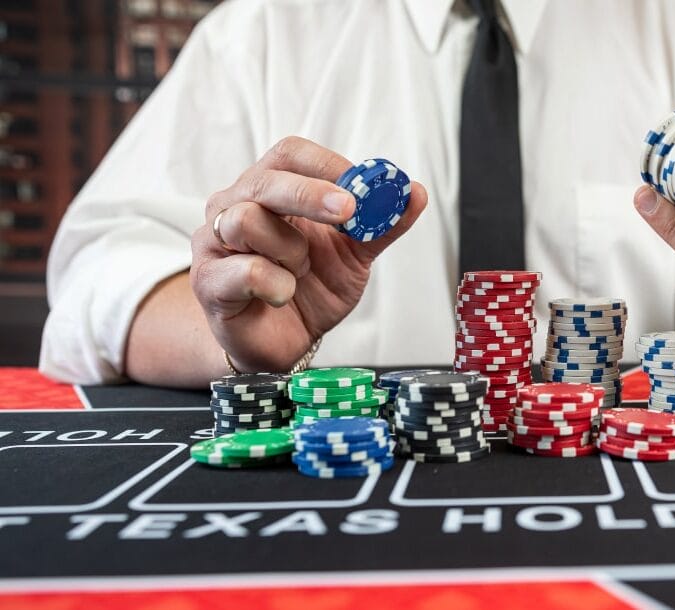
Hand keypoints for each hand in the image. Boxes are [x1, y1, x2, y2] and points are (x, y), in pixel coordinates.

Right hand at [190, 136, 426, 371]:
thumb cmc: (311, 288)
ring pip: (247, 220)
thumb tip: (415, 192)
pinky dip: (276, 284)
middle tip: (349, 210)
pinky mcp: (208, 281)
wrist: (283, 342)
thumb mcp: (355, 255)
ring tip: (301, 271)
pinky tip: (283, 295)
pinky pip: (244, 270)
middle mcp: (235, 205)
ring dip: (291, 250)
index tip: (362, 186)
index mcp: (271, 189)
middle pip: (266, 180)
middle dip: (312, 194)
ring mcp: (215, 241)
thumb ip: (382, 224)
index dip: (327, 164)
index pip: (290, 154)